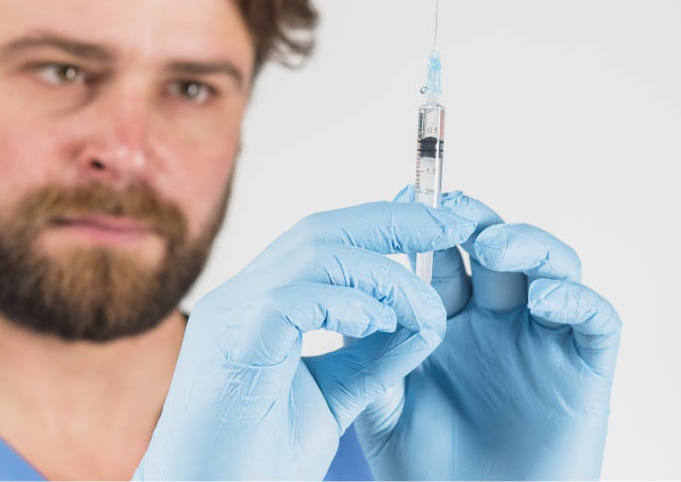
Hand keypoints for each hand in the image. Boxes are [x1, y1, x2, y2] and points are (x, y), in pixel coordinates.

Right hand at [133, 199, 476, 479]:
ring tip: (424, 307)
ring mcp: (230, 317)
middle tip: (451, 226)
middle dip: (391, 222)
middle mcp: (238, 299)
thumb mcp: (334, 396)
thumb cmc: (258, 461)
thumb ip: (373, 356)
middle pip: (318, 231)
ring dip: (382, 275)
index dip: (379, 224)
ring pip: (313, 256)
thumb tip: (428, 316)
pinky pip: (295, 300)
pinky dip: (346, 304)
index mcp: (257, 306)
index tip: (437, 224)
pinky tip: (378, 324)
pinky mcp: (233, 345)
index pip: (320, 241)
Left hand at [354, 186, 621, 479]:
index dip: (428, 220)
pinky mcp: (584, 371)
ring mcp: (543, 341)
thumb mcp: (383, 406)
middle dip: (477, 218)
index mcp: (448, 319)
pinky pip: (596, 319)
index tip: (404, 196)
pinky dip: (575, 299)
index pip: (444, 251)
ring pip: (553, 266)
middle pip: (499, 244)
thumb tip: (355, 289)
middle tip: (452, 212)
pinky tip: (542, 302)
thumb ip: (372, 351)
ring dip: (528, 244)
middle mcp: (498, 321)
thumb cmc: (424, 472)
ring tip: (493, 248)